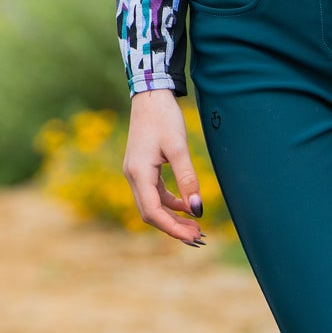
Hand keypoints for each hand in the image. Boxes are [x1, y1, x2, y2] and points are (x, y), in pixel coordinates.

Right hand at [123, 90, 206, 244]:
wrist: (150, 95)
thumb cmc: (163, 118)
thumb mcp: (178, 148)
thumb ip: (188, 179)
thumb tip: (197, 209)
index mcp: (138, 173)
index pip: (153, 212)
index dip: (173, 228)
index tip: (194, 237)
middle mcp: (132, 176)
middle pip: (150, 213)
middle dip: (173, 227)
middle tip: (199, 236)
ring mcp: (135, 172)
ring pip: (151, 205)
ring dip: (172, 217)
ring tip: (195, 225)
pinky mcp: (141, 167)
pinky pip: (154, 193)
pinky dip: (169, 203)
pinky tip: (186, 206)